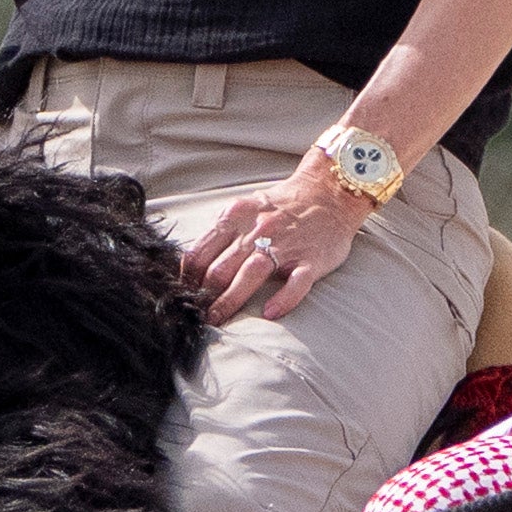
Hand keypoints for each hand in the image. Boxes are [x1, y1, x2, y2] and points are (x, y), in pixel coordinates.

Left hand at [181, 159, 375, 324]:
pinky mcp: (312, 260)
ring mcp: (287, 246)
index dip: (187, 278)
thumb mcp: (246, 207)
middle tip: (196, 314)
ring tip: (218, 319)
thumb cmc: (283, 206)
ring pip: (252, 273)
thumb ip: (222, 232)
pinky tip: (269, 312)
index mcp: (237, 217)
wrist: (330, 192)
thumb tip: (192, 264)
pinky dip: (283, 298)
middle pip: (222, 267)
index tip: (182, 295)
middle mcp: (259, 231)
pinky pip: (297, 282)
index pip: (201, 251)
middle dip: (204, 295)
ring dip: (230, 300)